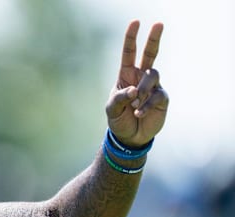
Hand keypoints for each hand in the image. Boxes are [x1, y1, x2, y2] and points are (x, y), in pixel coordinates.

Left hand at [105, 20, 168, 147]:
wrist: (129, 137)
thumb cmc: (118, 119)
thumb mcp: (112, 109)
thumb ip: (120, 97)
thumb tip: (135, 89)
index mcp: (126, 75)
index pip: (129, 53)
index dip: (131, 38)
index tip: (135, 23)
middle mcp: (141, 77)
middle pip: (150, 54)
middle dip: (154, 39)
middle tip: (159, 24)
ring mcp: (153, 87)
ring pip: (153, 75)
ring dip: (142, 90)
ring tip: (134, 105)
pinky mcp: (162, 98)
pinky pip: (157, 96)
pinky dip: (146, 105)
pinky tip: (138, 114)